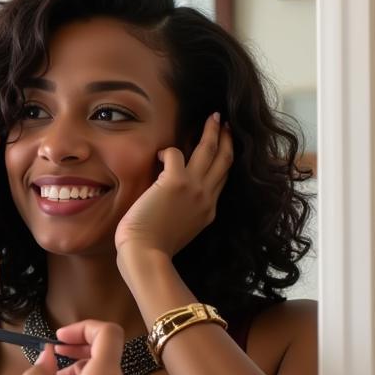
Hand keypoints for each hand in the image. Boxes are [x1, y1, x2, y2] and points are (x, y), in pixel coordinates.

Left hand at [114, 113, 232, 262]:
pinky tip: (159, 155)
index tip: (224, 149)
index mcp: (208, 212)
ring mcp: (194, 189)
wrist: (147, 256)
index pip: (220, 180)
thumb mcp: (178, 233)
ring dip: (212, 131)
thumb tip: (171, 207)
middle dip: (227, 140)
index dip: (223, 162)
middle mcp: (207, 198)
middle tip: (226, 124)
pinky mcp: (175, 182)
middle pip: (224, 161)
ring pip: (210, 151)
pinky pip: (175, 153)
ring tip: (213, 117)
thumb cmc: (152, 250)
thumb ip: (182, 217)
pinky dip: (167, 151)